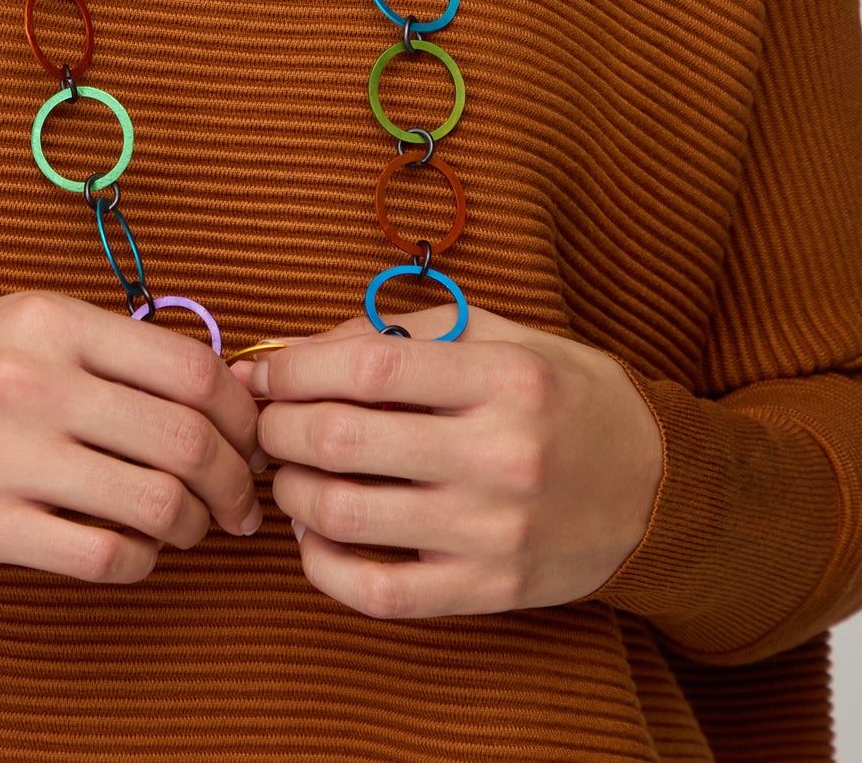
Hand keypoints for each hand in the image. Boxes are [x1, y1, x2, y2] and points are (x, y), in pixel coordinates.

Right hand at [0, 289, 262, 581]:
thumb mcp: (21, 325)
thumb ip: (108, 350)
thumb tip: (216, 394)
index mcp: (51, 320)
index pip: (191, 367)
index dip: (241, 414)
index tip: (249, 441)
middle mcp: (32, 380)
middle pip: (184, 438)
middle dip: (233, 482)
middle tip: (238, 504)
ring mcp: (4, 453)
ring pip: (153, 502)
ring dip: (192, 526)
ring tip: (188, 529)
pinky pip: (100, 555)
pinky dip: (141, 562)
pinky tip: (134, 552)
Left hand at [230, 299, 663, 618]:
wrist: (660, 489)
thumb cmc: (565, 398)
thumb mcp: (504, 337)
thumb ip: (406, 332)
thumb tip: (301, 348)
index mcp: (506, 378)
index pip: (368, 364)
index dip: (296, 366)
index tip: (267, 370)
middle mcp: (502, 454)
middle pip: (342, 438)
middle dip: (279, 426)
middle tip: (265, 421)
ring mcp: (495, 530)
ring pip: (346, 514)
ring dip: (291, 490)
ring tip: (288, 471)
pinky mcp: (491, 589)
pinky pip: (380, 591)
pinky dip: (323, 566)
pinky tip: (313, 537)